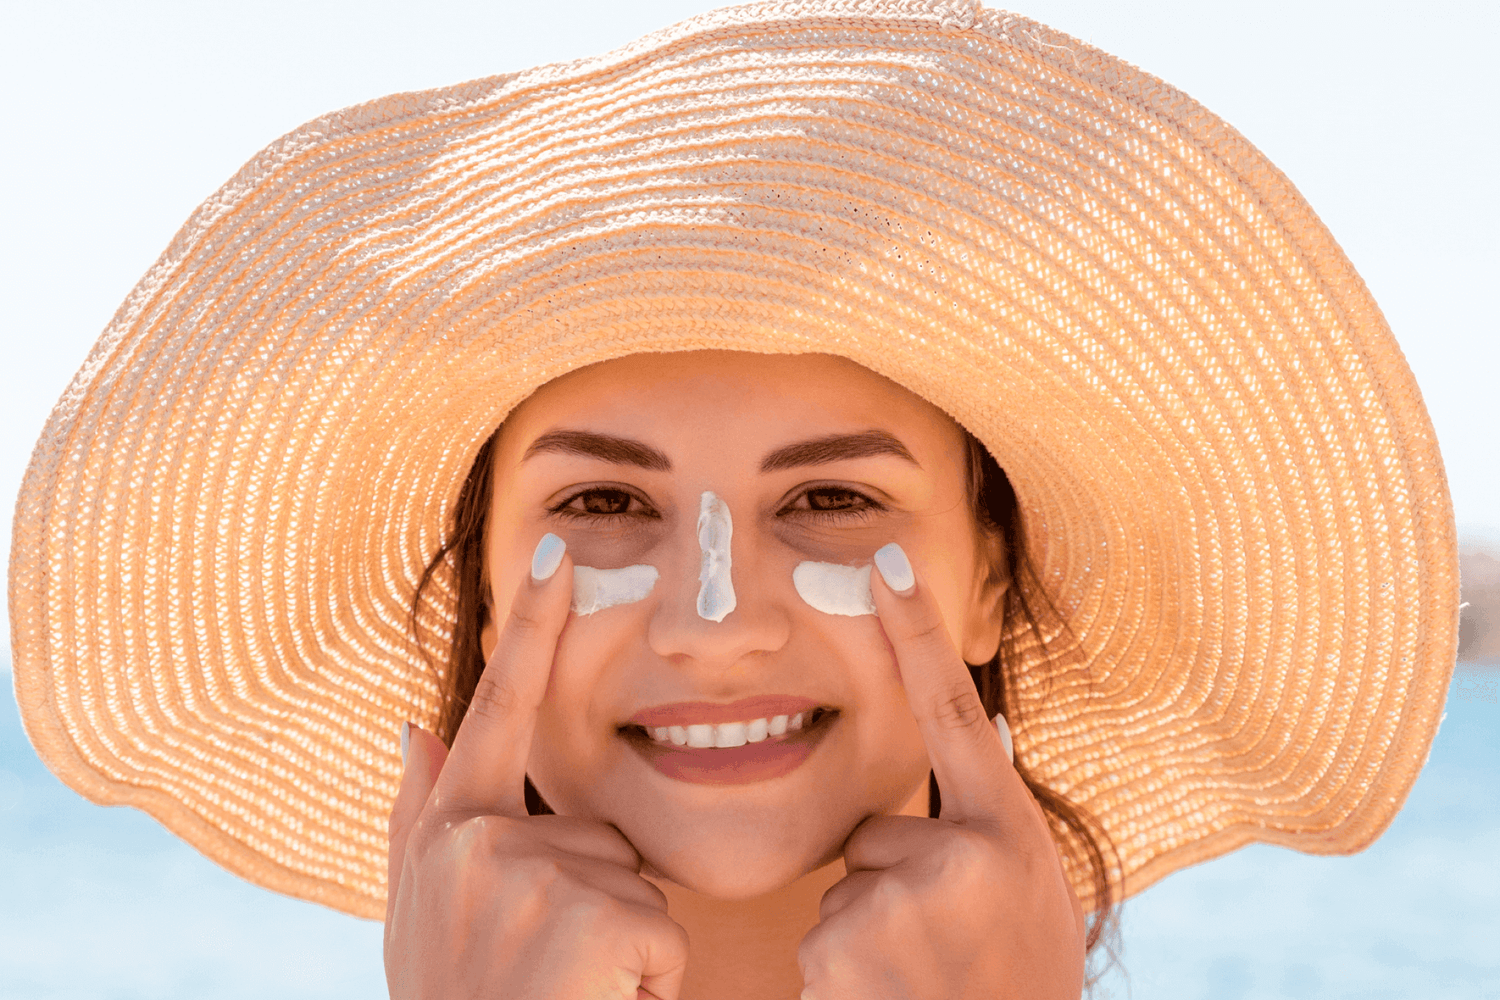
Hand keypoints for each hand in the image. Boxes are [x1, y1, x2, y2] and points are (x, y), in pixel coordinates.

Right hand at [384, 534, 690, 999]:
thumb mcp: (419, 919)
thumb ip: (419, 817)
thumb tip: (416, 724)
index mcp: (449, 834)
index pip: (497, 710)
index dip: (529, 629)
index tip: (558, 551)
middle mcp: (480, 842)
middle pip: (592, 831)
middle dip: (593, 898)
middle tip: (547, 970)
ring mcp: (533, 876)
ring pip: (628, 882)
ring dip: (617, 944)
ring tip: (567, 991)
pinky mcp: (590, 916)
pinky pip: (657, 934)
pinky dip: (646, 982)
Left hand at [797, 543, 1085, 999]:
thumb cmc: (1017, 992)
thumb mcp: (1031, 902)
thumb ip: (991, 832)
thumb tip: (963, 741)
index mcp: (1010, 837)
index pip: (954, 712)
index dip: (919, 633)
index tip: (885, 561)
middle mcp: (964, 856)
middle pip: (877, 835)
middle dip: (891, 886)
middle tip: (940, 951)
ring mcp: (904, 901)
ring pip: (850, 890)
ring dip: (870, 936)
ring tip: (923, 985)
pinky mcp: (847, 946)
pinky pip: (824, 935)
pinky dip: (845, 975)